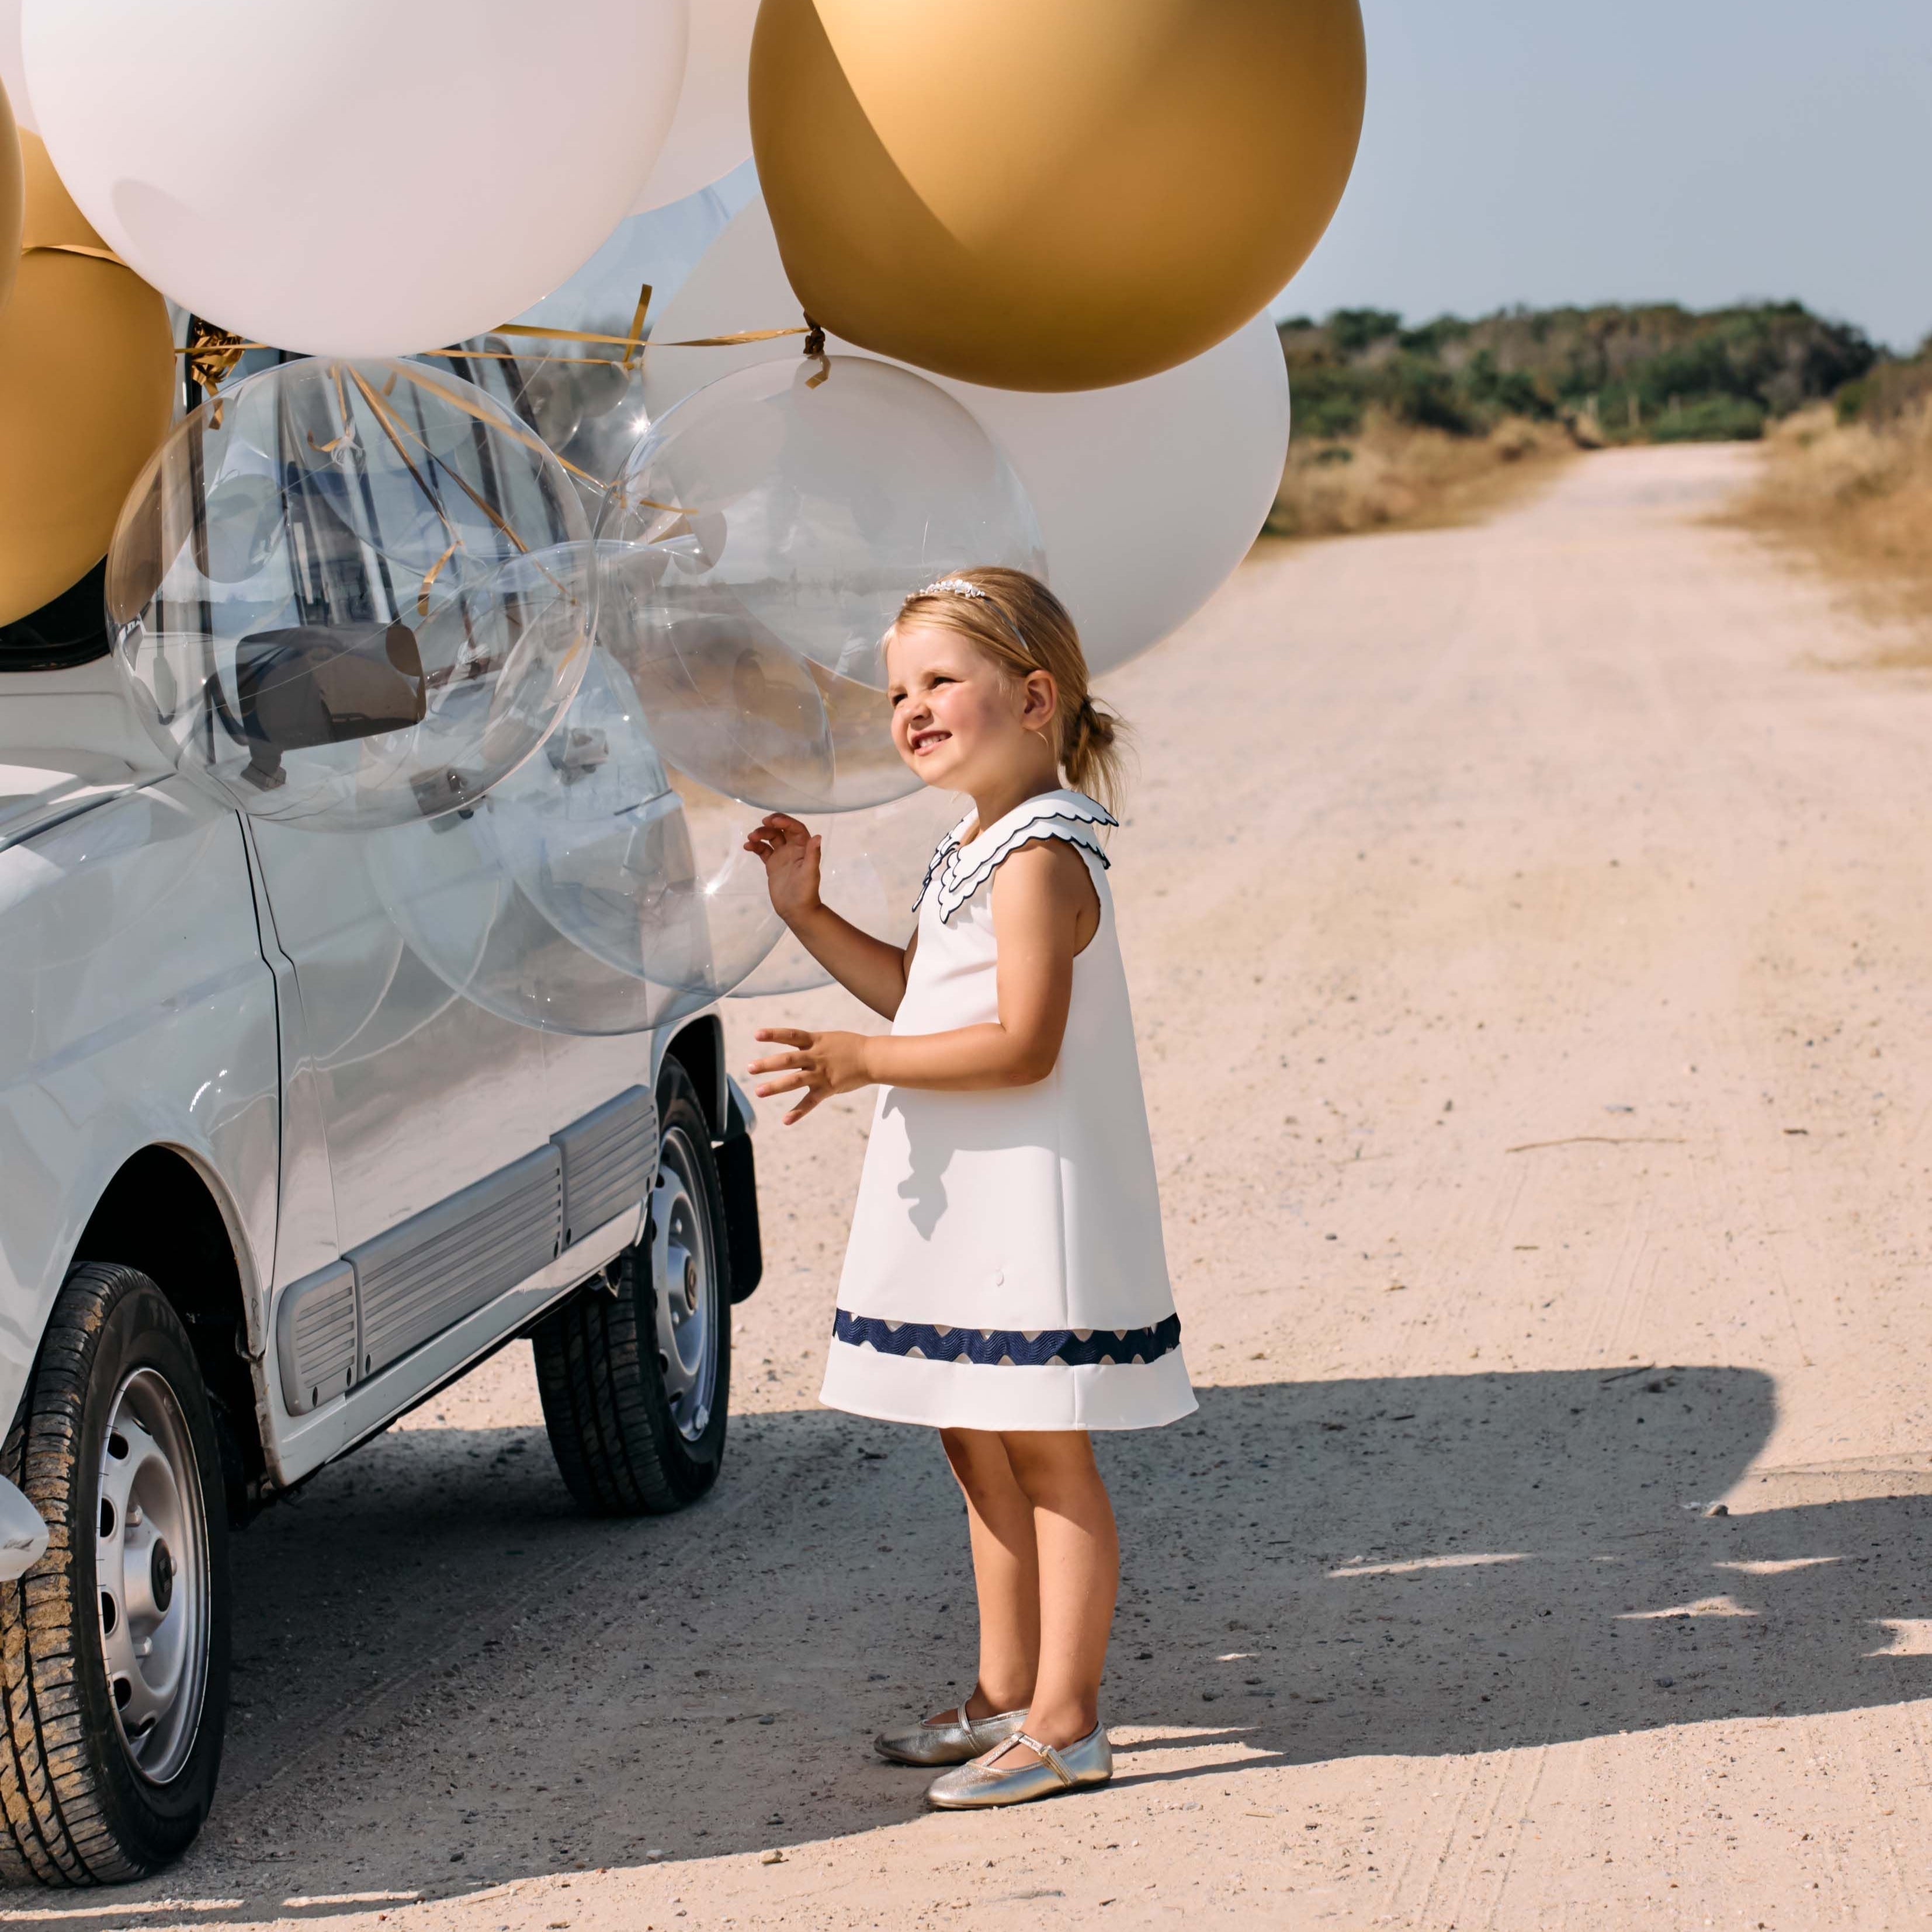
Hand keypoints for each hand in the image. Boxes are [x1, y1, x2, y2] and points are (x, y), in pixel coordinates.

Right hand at [743, 813, 821, 926]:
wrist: (796, 910)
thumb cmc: (806, 892)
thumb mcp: (810, 873)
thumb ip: (813, 854)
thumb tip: (818, 837)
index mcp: (804, 848)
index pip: (796, 829)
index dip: (785, 821)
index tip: (772, 821)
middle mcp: (794, 849)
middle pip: (781, 830)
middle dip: (770, 825)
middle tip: (761, 825)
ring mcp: (782, 856)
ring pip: (770, 839)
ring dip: (760, 834)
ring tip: (750, 838)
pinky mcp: (773, 864)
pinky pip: (763, 850)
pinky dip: (755, 846)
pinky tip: (747, 846)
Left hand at [748, 1027, 873, 1124]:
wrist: (872, 1058)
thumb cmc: (851, 1047)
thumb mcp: (829, 1039)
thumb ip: (811, 1044)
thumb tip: (796, 1044)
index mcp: (815, 1041)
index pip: (791, 1035)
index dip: (773, 1035)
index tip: (756, 1035)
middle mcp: (816, 1057)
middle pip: (787, 1060)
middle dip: (767, 1064)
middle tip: (749, 1068)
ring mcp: (821, 1073)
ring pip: (795, 1080)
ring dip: (775, 1086)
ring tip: (758, 1091)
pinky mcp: (828, 1088)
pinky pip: (810, 1102)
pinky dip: (798, 1112)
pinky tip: (785, 1120)